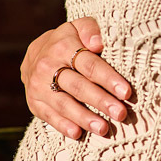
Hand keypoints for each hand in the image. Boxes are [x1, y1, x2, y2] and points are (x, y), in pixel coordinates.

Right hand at [20, 16, 131, 139]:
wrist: (36, 53)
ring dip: (85, 118)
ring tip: (104, 129)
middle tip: (121, 114)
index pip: (89, 64)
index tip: (126, 92)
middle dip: (101, 101)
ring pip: (64, 104)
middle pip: (78, 86)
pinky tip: (78, 134)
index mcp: (62, 46)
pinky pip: (48, 116)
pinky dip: (62, 125)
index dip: (108, 78)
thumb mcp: (79, 27)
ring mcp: (38, 86)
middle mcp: (47, 66)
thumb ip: (90, 29)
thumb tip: (98, 43)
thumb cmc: (69, 40)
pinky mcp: (34, 102)